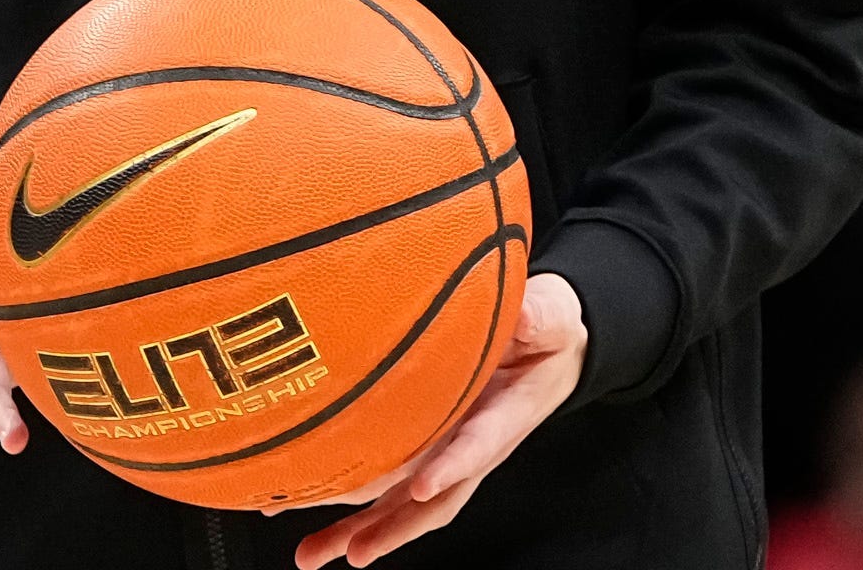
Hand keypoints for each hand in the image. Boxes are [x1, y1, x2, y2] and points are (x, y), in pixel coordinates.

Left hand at [293, 271, 587, 567]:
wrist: (547, 353)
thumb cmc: (545, 334)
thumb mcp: (551, 319)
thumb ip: (542, 317)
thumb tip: (528, 317)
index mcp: (505, 416)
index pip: (478, 445)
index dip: (452, 467)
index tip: (422, 485)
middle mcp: (471, 447)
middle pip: (434, 500)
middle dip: (394, 529)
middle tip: (355, 551)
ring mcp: (446, 454)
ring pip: (401, 503)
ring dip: (359, 531)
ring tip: (314, 554)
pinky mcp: (426, 451)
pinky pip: (387, 487)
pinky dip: (351, 510)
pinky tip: (311, 523)